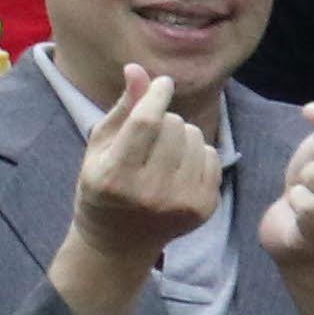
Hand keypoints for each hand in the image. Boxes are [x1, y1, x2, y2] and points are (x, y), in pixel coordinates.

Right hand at [68, 65, 223, 267]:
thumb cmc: (102, 188)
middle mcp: (149, 193)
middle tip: (150, 137)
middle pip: (173, 125)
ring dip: (182, 136)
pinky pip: (213, 156)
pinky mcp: (203, 209)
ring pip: (196, 137)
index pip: (146, 121)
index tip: (162, 83)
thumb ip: (122, 108)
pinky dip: (198, 154)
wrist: (118, 244)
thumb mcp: (100, 149)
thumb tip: (138, 69)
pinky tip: (179, 168)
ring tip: (163, 153)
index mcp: (115, 176)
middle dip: (164, 119)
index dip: (157, 94)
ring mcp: (180, 204)